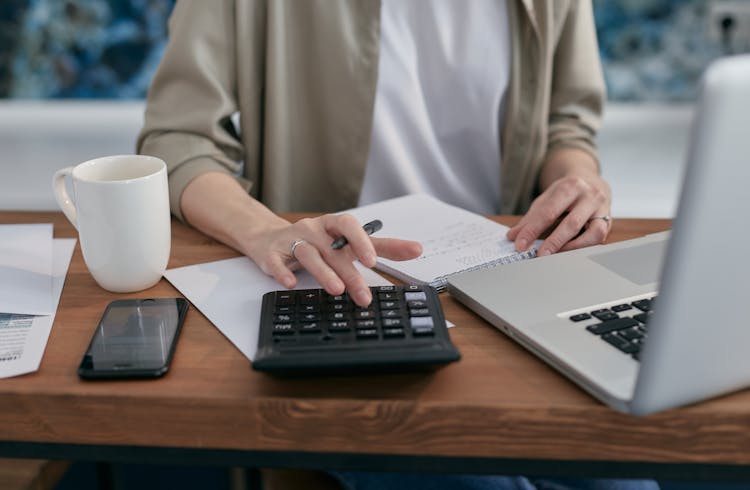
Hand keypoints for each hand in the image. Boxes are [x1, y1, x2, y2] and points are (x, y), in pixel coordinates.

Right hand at [245, 213, 421, 305]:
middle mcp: (314, 230)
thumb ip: (381, 247)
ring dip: (323, 272)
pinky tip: (291, 284)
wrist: (268, 238)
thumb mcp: (347, 242)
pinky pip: (276, 262)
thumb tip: (416, 249)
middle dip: (349, 273)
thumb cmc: (316, 242)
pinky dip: (283, 272)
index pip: (350, 226)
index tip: (374, 260)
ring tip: (336, 290)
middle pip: (333, 249)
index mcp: (333, 225)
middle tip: (363, 295)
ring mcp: (292, 241)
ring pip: (308, 254)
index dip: (362, 241)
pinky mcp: (271, 254)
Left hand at [507, 161, 611, 255]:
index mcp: (569, 186)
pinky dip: (584, 247)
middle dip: (553, 242)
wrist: (590, 181)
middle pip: (571, 223)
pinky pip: (599, 238)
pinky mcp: (609, 221)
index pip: (548, 212)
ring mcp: (602, 208)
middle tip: (538, 255)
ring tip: (555, 256)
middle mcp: (589, 195)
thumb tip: (513, 236)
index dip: (532, 230)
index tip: (520, 245)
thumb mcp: (546, 199)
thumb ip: (530, 218)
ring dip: (572, 247)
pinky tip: (569, 252)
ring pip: (592, 233)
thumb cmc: (565, 193)